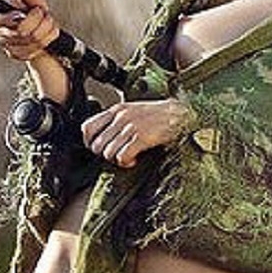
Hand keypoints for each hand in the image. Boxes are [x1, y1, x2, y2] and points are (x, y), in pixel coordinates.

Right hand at [0, 0, 60, 61]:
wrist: (37, 30)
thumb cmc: (30, 13)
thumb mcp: (30, 1)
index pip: (3, 20)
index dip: (19, 16)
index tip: (37, 9)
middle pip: (22, 31)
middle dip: (40, 19)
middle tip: (46, 13)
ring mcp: (9, 49)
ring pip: (34, 39)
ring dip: (48, 27)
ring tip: (50, 21)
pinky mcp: (20, 56)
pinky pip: (40, 47)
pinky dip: (49, 37)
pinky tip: (50, 32)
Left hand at [80, 98, 196, 167]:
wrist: (184, 113)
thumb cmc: (160, 115)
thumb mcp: (133, 110)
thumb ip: (116, 120)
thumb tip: (102, 137)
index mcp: (116, 109)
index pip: (86, 128)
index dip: (90, 142)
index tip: (101, 148)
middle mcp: (120, 117)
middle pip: (96, 145)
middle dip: (105, 154)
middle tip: (118, 154)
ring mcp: (130, 127)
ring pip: (107, 153)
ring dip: (116, 160)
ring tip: (128, 156)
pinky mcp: (141, 137)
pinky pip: (121, 157)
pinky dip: (126, 163)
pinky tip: (134, 160)